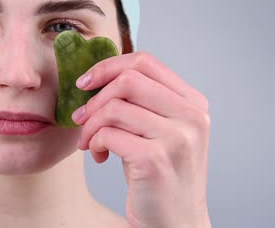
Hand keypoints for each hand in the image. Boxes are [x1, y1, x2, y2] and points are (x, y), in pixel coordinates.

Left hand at [71, 51, 210, 227]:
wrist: (176, 222)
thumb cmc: (160, 174)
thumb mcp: (159, 130)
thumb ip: (142, 100)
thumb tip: (99, 74)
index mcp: (193, 103)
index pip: (146, 62)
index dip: (108, 67)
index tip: (85, 83)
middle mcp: (191, 117)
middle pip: (128, 80)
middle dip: (95, 98)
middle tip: (81, 118)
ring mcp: (177, 138)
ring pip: (114, 108)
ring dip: (90, 125)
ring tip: (90, 142)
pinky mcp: (156, 160)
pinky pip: (108, 134)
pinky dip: (94, 142)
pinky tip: (98, 156)